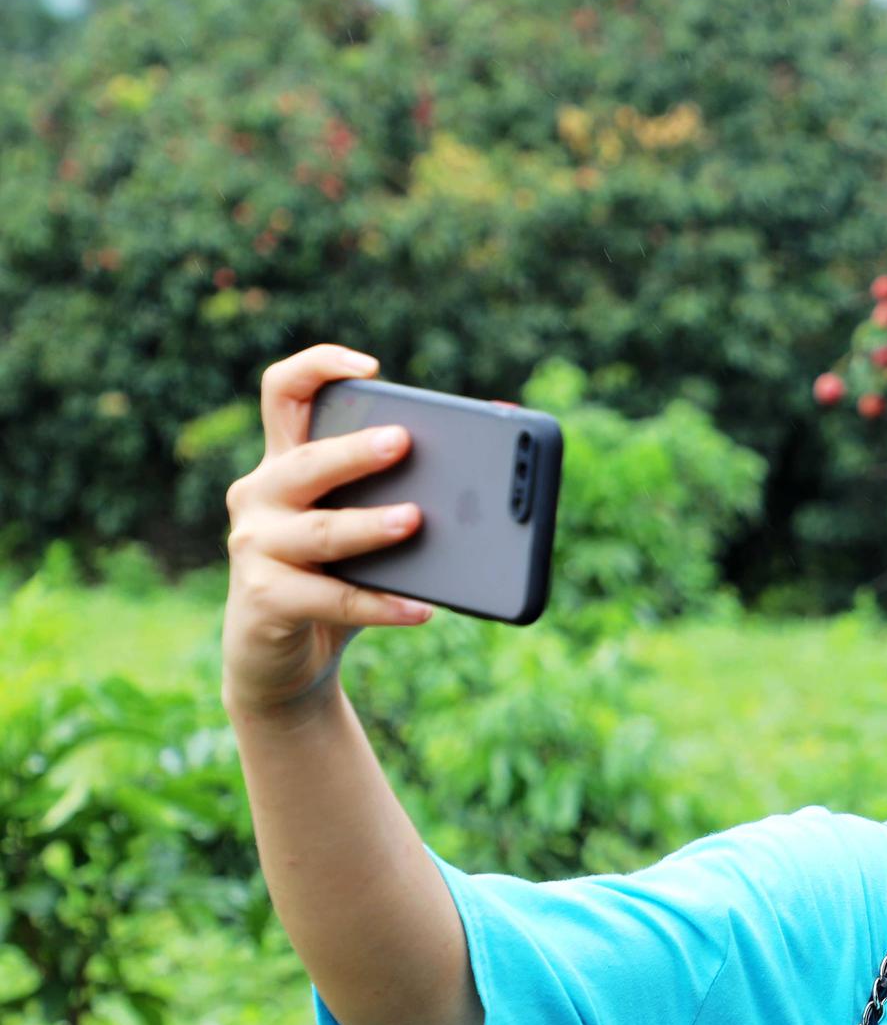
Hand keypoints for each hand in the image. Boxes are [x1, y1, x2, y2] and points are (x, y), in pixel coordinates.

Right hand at [221, 344, 430, 719]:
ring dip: (369, 526)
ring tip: (415, 520)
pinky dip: (380, 605)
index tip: (369, 365)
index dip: (317, 367)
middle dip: (355, 451)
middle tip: (405, 442)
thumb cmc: (337, 576)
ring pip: (318, 531)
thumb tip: (494, 452)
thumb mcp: (366, 528)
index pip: (284, 393)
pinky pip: (330, 600)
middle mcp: (260, 494)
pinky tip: (421, 608)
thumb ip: (405, 489)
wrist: (285, 659)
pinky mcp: (264, 600)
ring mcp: (254, 547)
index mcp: (285, 461)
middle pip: (305, 461)